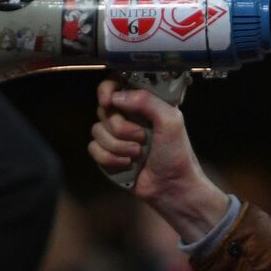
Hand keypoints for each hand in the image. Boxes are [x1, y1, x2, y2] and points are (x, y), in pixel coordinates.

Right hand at [87, 77, 229, 242]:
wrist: (171, 186)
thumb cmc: (176, 153)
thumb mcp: (171, 120)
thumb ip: (147, 101)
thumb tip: (116, 97)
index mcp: (144, 103)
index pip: (116, 84)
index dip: (107, 89)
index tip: (109, 101)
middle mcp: (128, 116)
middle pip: (103, 110)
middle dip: (120, 127)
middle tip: (141, 138)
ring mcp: (116, 136)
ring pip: (96, 130)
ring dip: (118, 146)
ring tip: (137, 154)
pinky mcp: (108, 154)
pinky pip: (93, 149)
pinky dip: (109, 158)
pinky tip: (126, 164)